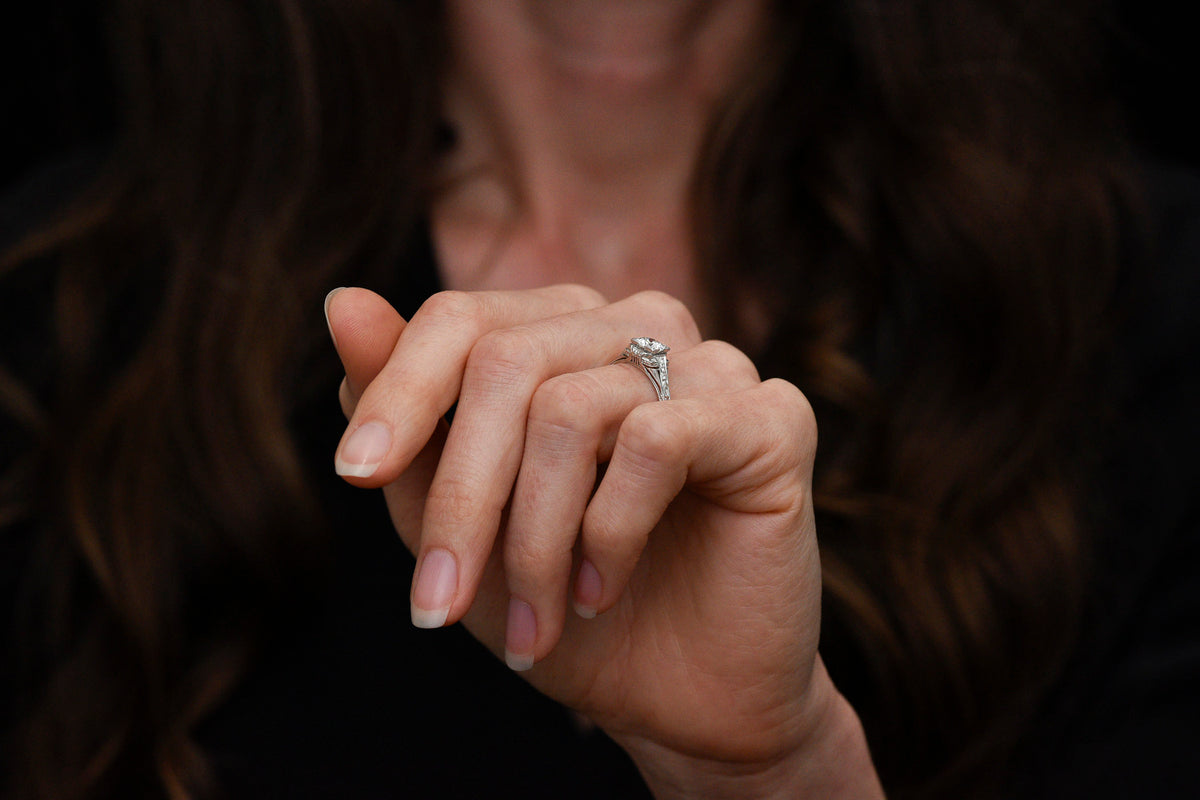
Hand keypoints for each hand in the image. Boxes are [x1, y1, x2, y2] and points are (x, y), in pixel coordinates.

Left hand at [324, 285, 881, 797]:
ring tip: (534, 621)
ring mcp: (711, 365)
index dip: (400, 392)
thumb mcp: (455, 518)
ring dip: (534, 539)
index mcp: (563, 337)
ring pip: (574, 408)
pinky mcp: (770, 417)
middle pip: (507, 363)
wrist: (674, 696)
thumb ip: (407, 415)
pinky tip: (601, 589)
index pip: (463, 319)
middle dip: (463, 497)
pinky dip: (609, 532)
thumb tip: (342, 302)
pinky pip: (658, 440)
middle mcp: (638, 329)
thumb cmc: (559, 600)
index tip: (356, 476)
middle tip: (436, 607)